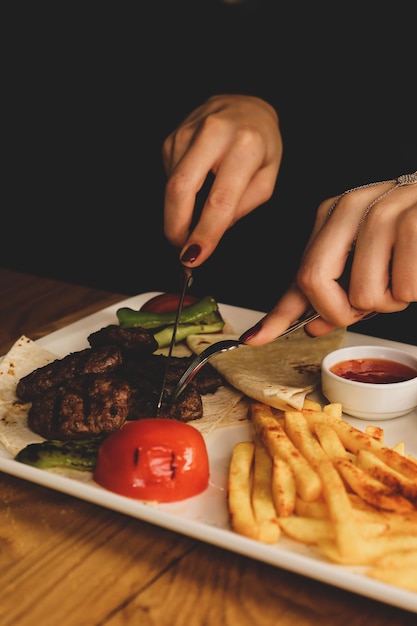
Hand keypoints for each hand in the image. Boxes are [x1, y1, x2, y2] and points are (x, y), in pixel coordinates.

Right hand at [162, 94, 281, 265]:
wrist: (247, 106)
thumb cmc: (261, 145)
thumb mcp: (266, 180)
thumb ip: (240, 208)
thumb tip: (208, 233)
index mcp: (245, 145)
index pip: (219, 200)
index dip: (204, 233)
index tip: (194, 257)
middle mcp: (213, 133)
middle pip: (180, 190)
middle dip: (176, 227)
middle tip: (182, 249)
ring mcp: (187, 132)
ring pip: (170, 187)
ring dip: (177, 213)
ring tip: (195, 216)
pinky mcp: (171, 138)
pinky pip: (168, 177)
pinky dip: (178, 195)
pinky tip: (195, 188)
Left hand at [240, 175, 416, 344]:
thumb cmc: (415, 237)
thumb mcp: (371, 262)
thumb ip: (337, 291)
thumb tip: (311, 326)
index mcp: (334, 213)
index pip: (299, 273)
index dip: (277, 315)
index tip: (254, 339)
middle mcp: (351, 206)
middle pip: (314, 282)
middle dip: (339, 311)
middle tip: (367, 308)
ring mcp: (383, 210)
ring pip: (364, 294)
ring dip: (391, 301)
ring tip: (407, 275)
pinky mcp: (415, 222)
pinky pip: (403, 289)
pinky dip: (415, 292)